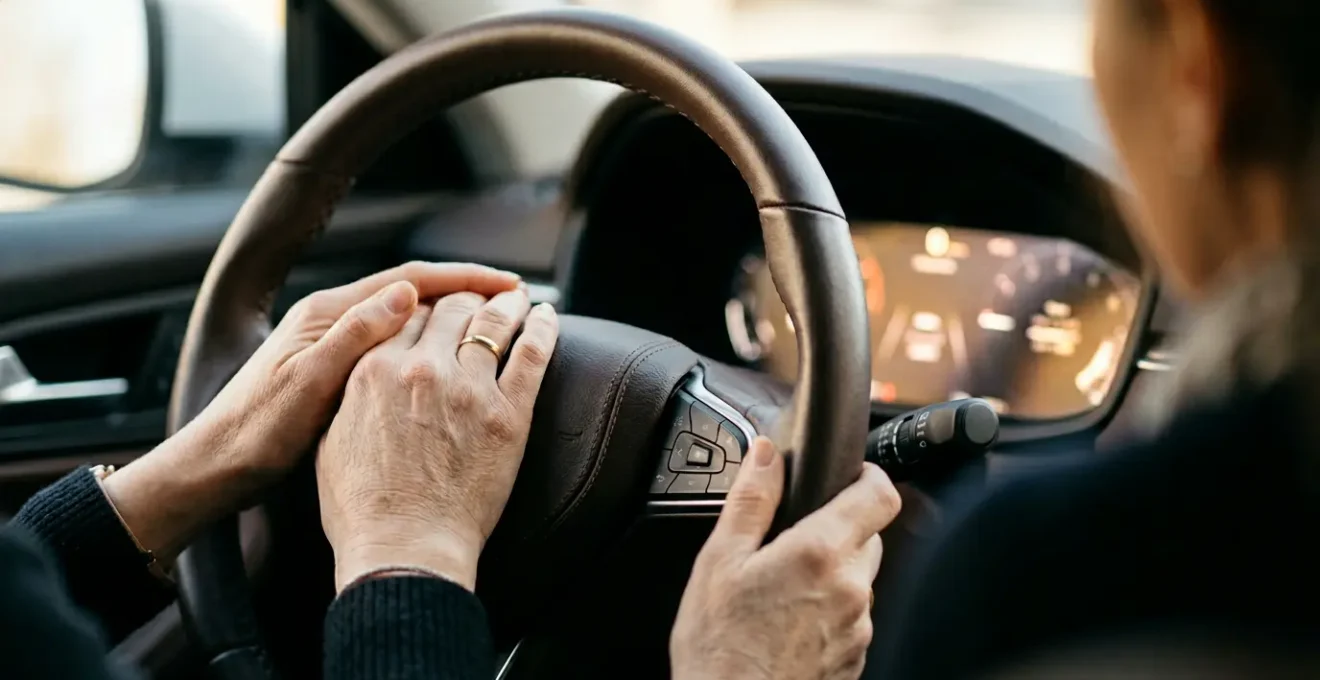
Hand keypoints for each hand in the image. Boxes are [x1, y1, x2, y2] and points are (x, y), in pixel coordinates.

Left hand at [100, 262, 522, 561]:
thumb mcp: (309, 384)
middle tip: (514, 299)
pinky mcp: (335, 369)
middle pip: (411, 290)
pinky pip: (395, 343)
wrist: (218, 466)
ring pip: (405, 316)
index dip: (464, 279)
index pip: (409, 280)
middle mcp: (331, 319)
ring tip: (493, 323)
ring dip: (450, 314)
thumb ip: (355, 337)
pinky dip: (429, 341)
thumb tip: (406, 295)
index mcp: (327, 314)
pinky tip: (449, 358)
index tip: (508, 285)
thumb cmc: (259, 432)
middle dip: (465, 289)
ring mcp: (333, 342)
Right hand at [316, 289, 559, 592]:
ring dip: (507, 302)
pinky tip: (548, 316)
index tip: (438, 306)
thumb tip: (365, 375)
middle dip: (466, 298)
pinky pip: (532, 355)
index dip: (426, 306)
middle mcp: (422, 368)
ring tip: (516, 294)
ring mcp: (469, 388)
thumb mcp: (333, 439)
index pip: (407, 315)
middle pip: (450, 310)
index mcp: (374, 369)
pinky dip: (543, 329)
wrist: (405, 546)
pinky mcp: (509, 414)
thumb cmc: (362, 508)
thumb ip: (352, 395)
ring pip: (493, 322)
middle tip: (480, 297)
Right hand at [670, 438, 901, 679]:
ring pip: (860, 580)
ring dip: (832, 573)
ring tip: (782, 590)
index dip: (869, 476)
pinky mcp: (854, 658)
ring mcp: (857, 629)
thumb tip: (766, 454)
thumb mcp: (719, 561)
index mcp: (819, 554)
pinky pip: (852, 618)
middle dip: (838, 528)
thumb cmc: (718, 648)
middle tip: (792, 540)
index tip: (851, 475)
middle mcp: (851, 590)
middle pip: (870, 536)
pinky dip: (829, 611)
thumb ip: (750, 499)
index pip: (880, 496)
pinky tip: (788, 622)